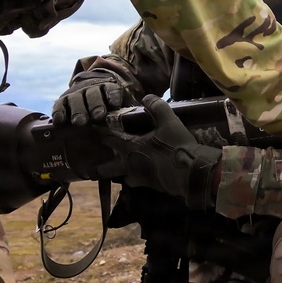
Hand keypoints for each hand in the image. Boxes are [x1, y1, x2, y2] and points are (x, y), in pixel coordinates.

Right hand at [52, 70, 135, 125]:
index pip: (112, 89)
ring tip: (80, 122)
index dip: (113, 95)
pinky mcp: (63, 100)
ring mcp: (76, 93)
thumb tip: (138, 124)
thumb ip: (128, 113)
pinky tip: (60, 121)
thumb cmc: (109, 106)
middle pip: (93, 94)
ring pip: (76, 99)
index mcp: (108, 88)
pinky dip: (59, 112)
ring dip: (78, 110)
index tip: (115, 104)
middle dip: (96, 105)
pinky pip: (59, 105)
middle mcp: (91, 88)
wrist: (89, 94)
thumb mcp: (121, 106)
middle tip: (98, 116)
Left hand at [102, 94, 221, 209]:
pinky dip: (136, 178)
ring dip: (119, 173)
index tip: (93, 130)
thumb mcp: (169, 121)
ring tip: (120, 169)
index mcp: (131, 147)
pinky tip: (142, 172)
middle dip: (98, 168)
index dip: (101, 134)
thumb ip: (157, 107)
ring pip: (122, 178)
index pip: (110, 139)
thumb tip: (147, 97)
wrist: (191, 173)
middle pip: (106, 169)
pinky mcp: (151, 186)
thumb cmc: (177, 146)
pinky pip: (137, 183)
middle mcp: (130, 164)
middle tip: (90, 168)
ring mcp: (140, 178)